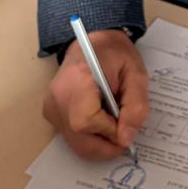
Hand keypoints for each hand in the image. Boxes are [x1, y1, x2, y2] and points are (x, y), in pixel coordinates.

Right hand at [43, 30, 149, 161]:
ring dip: (100, 143)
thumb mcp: (136, 75)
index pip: (86, 121)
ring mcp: (51, 106)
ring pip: (75, 142)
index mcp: (77, 79)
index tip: (126, 127)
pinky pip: (72, 137)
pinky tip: (101, 122)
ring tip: (113, 124)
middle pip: (78, 138)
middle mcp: (57, 95)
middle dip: (106, 145)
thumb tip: (126, 138)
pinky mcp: (51, 113)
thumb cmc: (115, 55)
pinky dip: (90, 138)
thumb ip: (136, 106)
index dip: (109, 132)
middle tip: (124, 134)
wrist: (94, 43)